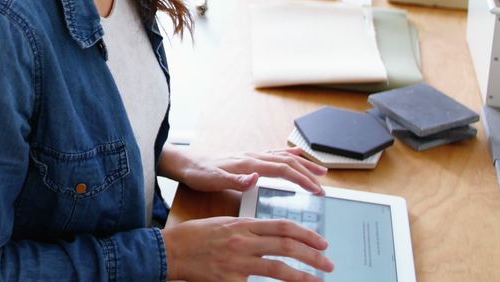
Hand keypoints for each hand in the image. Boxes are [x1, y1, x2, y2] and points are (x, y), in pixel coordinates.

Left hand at [162, 146, 326, 194]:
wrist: (185, 163)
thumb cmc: (198, 174)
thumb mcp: (212, 181)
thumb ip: (234, 180)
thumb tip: (255, 178)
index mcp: (248, 164)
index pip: (283, 170)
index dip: (302, 179)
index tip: (317, 190)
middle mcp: (252, 157)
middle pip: (288, 162)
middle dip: (308, 174)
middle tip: (324, 187)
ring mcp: (251, 156)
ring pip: (283, 157)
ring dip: (303, 164)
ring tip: (321, 170)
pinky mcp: (247, 158)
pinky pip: (273, 154)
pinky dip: (289, 154)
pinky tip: (297, 154)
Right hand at [163, 216, 333, 281]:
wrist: (171, 250)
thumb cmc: (196, 236)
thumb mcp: (225, 222)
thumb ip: (248, 227)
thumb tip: (272, 234)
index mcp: (243, 224)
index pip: (284, 226)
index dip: (306, 234)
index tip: (321, 242)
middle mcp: (244, 241)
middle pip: (287, 246)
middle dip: (313, 256)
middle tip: (328, 263)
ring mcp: (238, 262)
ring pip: (279, 268)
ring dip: (303, 275)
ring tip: (318, 280)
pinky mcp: (231, 279)